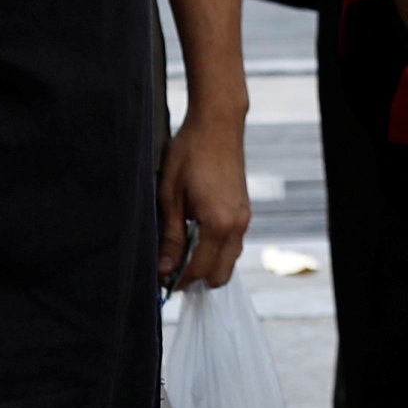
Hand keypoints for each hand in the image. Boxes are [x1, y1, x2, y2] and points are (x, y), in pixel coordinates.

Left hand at [156, 109, 248, 286]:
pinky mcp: (244, 210)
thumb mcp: (171, 198)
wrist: (217, 124)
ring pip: (229, 259)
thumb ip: (171, 237)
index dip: (180, 281)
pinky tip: (197, 238)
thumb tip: (165, 268)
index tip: (163, 284)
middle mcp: (237, 225)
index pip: (200, 270)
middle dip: (198, 280)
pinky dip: (217, 249)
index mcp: (218, 225)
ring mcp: (244, 218)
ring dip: (209, 264)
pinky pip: (233, 243)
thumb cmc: (190, 154)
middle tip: (172, 274)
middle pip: (222, 274)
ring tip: (182, 255)